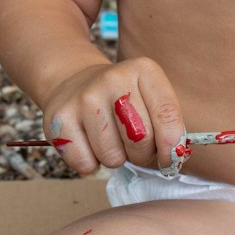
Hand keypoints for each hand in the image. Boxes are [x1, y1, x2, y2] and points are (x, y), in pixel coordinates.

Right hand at [41, 59, 184, 175]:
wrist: (75, 83)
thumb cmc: (124, 100)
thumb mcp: (150, 97)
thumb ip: (168, 124)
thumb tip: (174, 158)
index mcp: (143, 70)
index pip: (167, 115)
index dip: (172, 146)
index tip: (170, 159)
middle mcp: (113, 79)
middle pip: (141, 139)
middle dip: (142, 153)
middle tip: (134, 144)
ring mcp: (84, 98)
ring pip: (112, 157)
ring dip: (115, 158)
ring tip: (109, 138)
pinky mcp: (60, 119)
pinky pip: (85, 164)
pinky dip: (90, 163)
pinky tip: (88, 142)